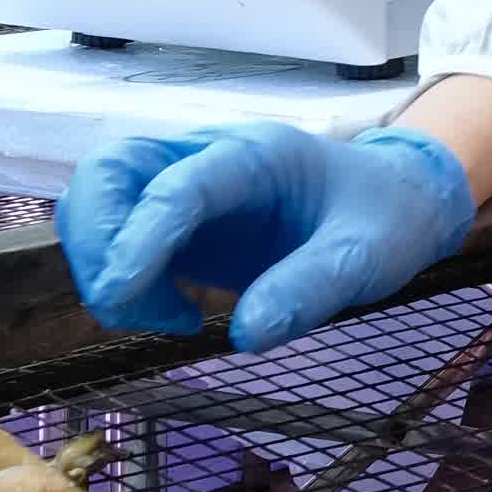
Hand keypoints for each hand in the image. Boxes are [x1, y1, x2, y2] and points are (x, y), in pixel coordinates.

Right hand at [56, 120, 476, 351]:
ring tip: (162, 320)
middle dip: (96, 241)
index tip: (119, 292)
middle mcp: (208, 157)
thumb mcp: (367, 256)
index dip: (139, 234)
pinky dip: (121, 280)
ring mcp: (186, 185)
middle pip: (110, 171)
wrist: (396, 203)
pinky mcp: (178, 222)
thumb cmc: (384, 218)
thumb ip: (312, 289)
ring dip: (102, 263)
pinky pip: (119, 236)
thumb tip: (246, 337)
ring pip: (101, 199)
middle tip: (125, 309)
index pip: (176, 182)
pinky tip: (173, 315)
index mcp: (257, 154)